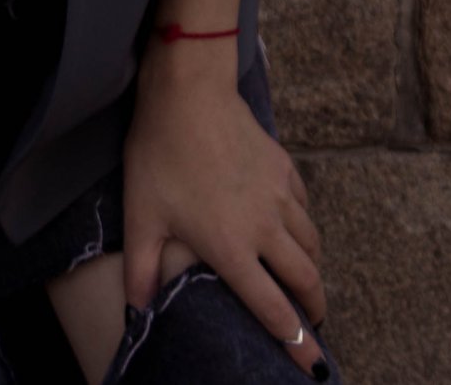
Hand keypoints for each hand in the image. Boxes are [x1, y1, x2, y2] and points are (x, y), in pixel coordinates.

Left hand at [121, 58, 327, 373]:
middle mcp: (265, 227)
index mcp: (232, 248)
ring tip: (303, 276)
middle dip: (314, 308)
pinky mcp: (282, 166)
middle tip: (313, 323)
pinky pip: (303, 205)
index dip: (295, 343)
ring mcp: (278, 194)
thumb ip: (141, 270)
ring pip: (311, 241)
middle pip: (306, 278)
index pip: (272, 309)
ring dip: (311, 265)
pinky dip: (303, 223)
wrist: (188, 92)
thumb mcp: (142, 215)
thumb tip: (135, 311)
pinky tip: (292, 223)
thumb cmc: (160, 153)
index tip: (313, 366)